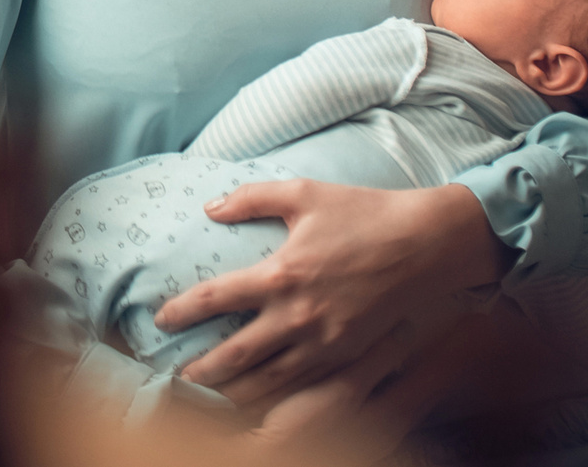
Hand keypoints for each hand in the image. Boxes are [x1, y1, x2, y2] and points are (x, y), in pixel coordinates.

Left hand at [149, 180, 509, 407]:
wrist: (426, 245)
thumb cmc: (363, 213)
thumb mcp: (302, 192)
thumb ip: (251, 198)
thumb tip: (210, 208)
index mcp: (281, 274)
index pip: (215, 300)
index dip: (181, 312)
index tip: (161, 319)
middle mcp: (298, 316)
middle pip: (236, 356)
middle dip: (202, 371)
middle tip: (178, 377)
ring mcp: (325, 342)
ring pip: (269, 382)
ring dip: (235, 391)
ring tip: (212, 394)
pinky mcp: (348, 356)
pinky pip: (304, 384)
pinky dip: (276, 395)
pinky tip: (261, 395)